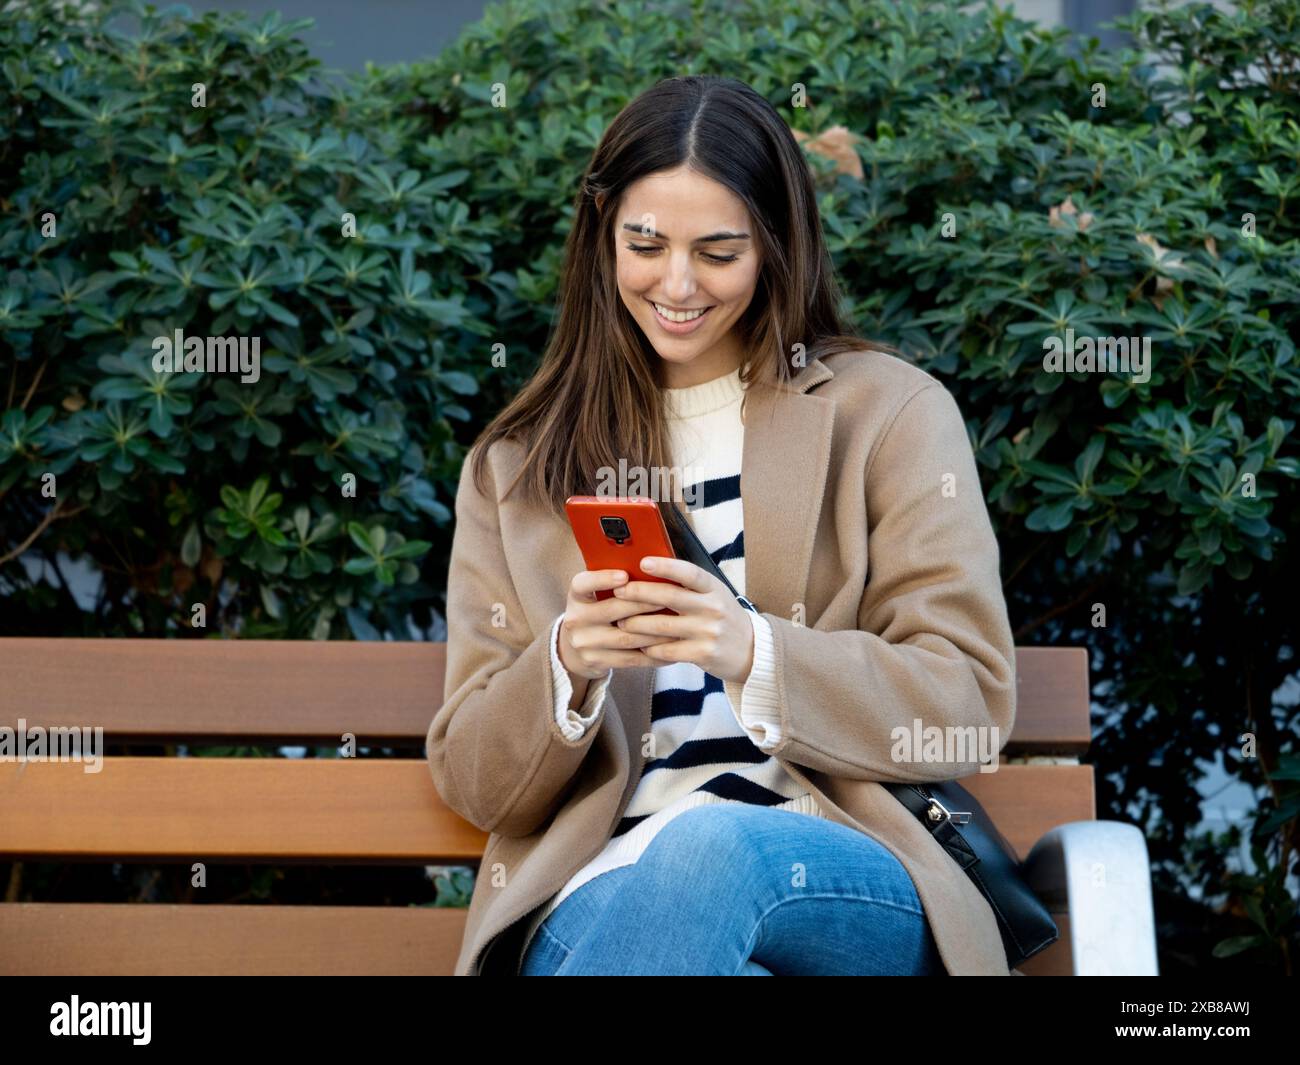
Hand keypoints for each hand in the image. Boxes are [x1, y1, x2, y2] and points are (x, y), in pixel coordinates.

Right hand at [557, 568, 676, 680]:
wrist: (575, 652)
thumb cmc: (597, 615)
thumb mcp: (596, 597)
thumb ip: (616, 586)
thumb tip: (653, 569)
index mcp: (576, 597)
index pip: (582, 584)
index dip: (602, 579)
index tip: (624, 575)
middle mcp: (576, 619)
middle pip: (613, 609)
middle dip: (644, 603)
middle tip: (670, 597)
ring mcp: (584, 643)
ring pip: (626, 637)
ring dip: (655, 632)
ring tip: (678, 625)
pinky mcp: (596, 661)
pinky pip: (631, 659)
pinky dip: (654, 655)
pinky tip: (672, 649)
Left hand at [612, 556, 755, 683]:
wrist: (750, 651)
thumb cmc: (723, 618)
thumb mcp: (714, 596)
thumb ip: (689, 587)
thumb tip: (651, 571)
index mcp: (714, 588)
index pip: (689, 572)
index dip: (666, 566)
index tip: (643, 562)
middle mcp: (713, 607)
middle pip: (670, 597)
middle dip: (639, 593)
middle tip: (618, 591)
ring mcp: (708, 632)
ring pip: (663, 626)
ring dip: (636, 624)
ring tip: (620, 621)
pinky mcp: (703, 654)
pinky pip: (668, 650)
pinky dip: (650, 648)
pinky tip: (639, 645)